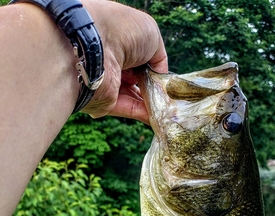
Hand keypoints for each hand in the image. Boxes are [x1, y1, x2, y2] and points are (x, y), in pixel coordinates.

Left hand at [80, 0, 167, 122]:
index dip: (154, 69)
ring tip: (170, 107)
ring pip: (136, 96)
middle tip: (170, 95)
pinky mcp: (106, 102)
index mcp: (119, 40)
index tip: (166, 78)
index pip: (140, 58)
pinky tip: (160, 115)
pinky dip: (146, 113)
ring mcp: (108, 83)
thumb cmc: (120, 30)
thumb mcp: (150, 35)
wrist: (92, 48)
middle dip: (155, 88)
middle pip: (138, 80)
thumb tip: (161, 78)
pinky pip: (130, 109)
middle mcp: (112, 61)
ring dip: (153, 103)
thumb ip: (159, 58)